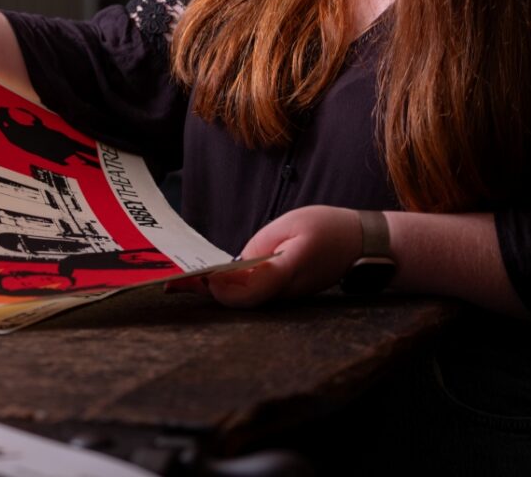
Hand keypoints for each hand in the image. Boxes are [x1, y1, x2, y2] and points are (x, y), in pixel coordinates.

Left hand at [194, 205, 362, 308]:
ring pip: (242, 302)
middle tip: (168, 284)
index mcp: (285, 274)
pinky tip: (206, 280)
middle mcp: (283, 295)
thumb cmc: (326, 229)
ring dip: (211, 292)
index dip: (214, 287)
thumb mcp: (292, 230)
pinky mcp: (283, 296)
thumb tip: (227, 274)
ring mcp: (284, 299)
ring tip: (178, 282)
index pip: (244, 291)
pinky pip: (252, 296)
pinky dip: (228, 289)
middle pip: (236, 301)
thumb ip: (259, 253)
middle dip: (203, 292)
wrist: (362, 244)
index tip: (186, 281)